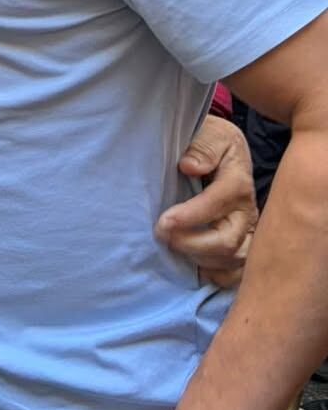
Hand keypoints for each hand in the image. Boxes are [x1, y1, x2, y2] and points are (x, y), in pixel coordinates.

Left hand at [154, 116, 256, 286]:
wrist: (225, 152)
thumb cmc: (211, 142)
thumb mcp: (209, 135)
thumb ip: (202, 149)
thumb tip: (189, 166)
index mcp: (237, 181)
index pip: (216, 204)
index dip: (189, 216)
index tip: (162, 222)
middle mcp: (247, 212)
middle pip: (226, 242)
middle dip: (191, 243)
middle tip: (162, 236)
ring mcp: (247, 232)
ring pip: (231, 261)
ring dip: (198, 259)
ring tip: (173, 247)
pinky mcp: (243, 246)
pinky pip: (236, 274)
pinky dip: (215, 275)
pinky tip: (193, 267)